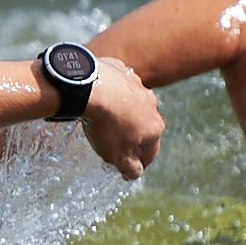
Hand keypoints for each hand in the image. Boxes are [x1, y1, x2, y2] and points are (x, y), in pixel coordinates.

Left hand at [80, 57, 161, 179]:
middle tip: (115, 145)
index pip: (151, 152)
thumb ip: (129, 167)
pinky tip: (99, 97)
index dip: (140, 163)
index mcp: (155, 127)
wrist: (90, 87)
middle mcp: (152, 104)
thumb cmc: (105, 124)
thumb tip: (135, 174)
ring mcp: (137, 85)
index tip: (129, 168)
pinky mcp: (120, 70)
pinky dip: (110, 92)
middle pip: (143, 126)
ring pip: (131, 104)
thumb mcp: (116, 155)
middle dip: (132, 137)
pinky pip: (116, 85)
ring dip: (122, 113)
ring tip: (105, 120)